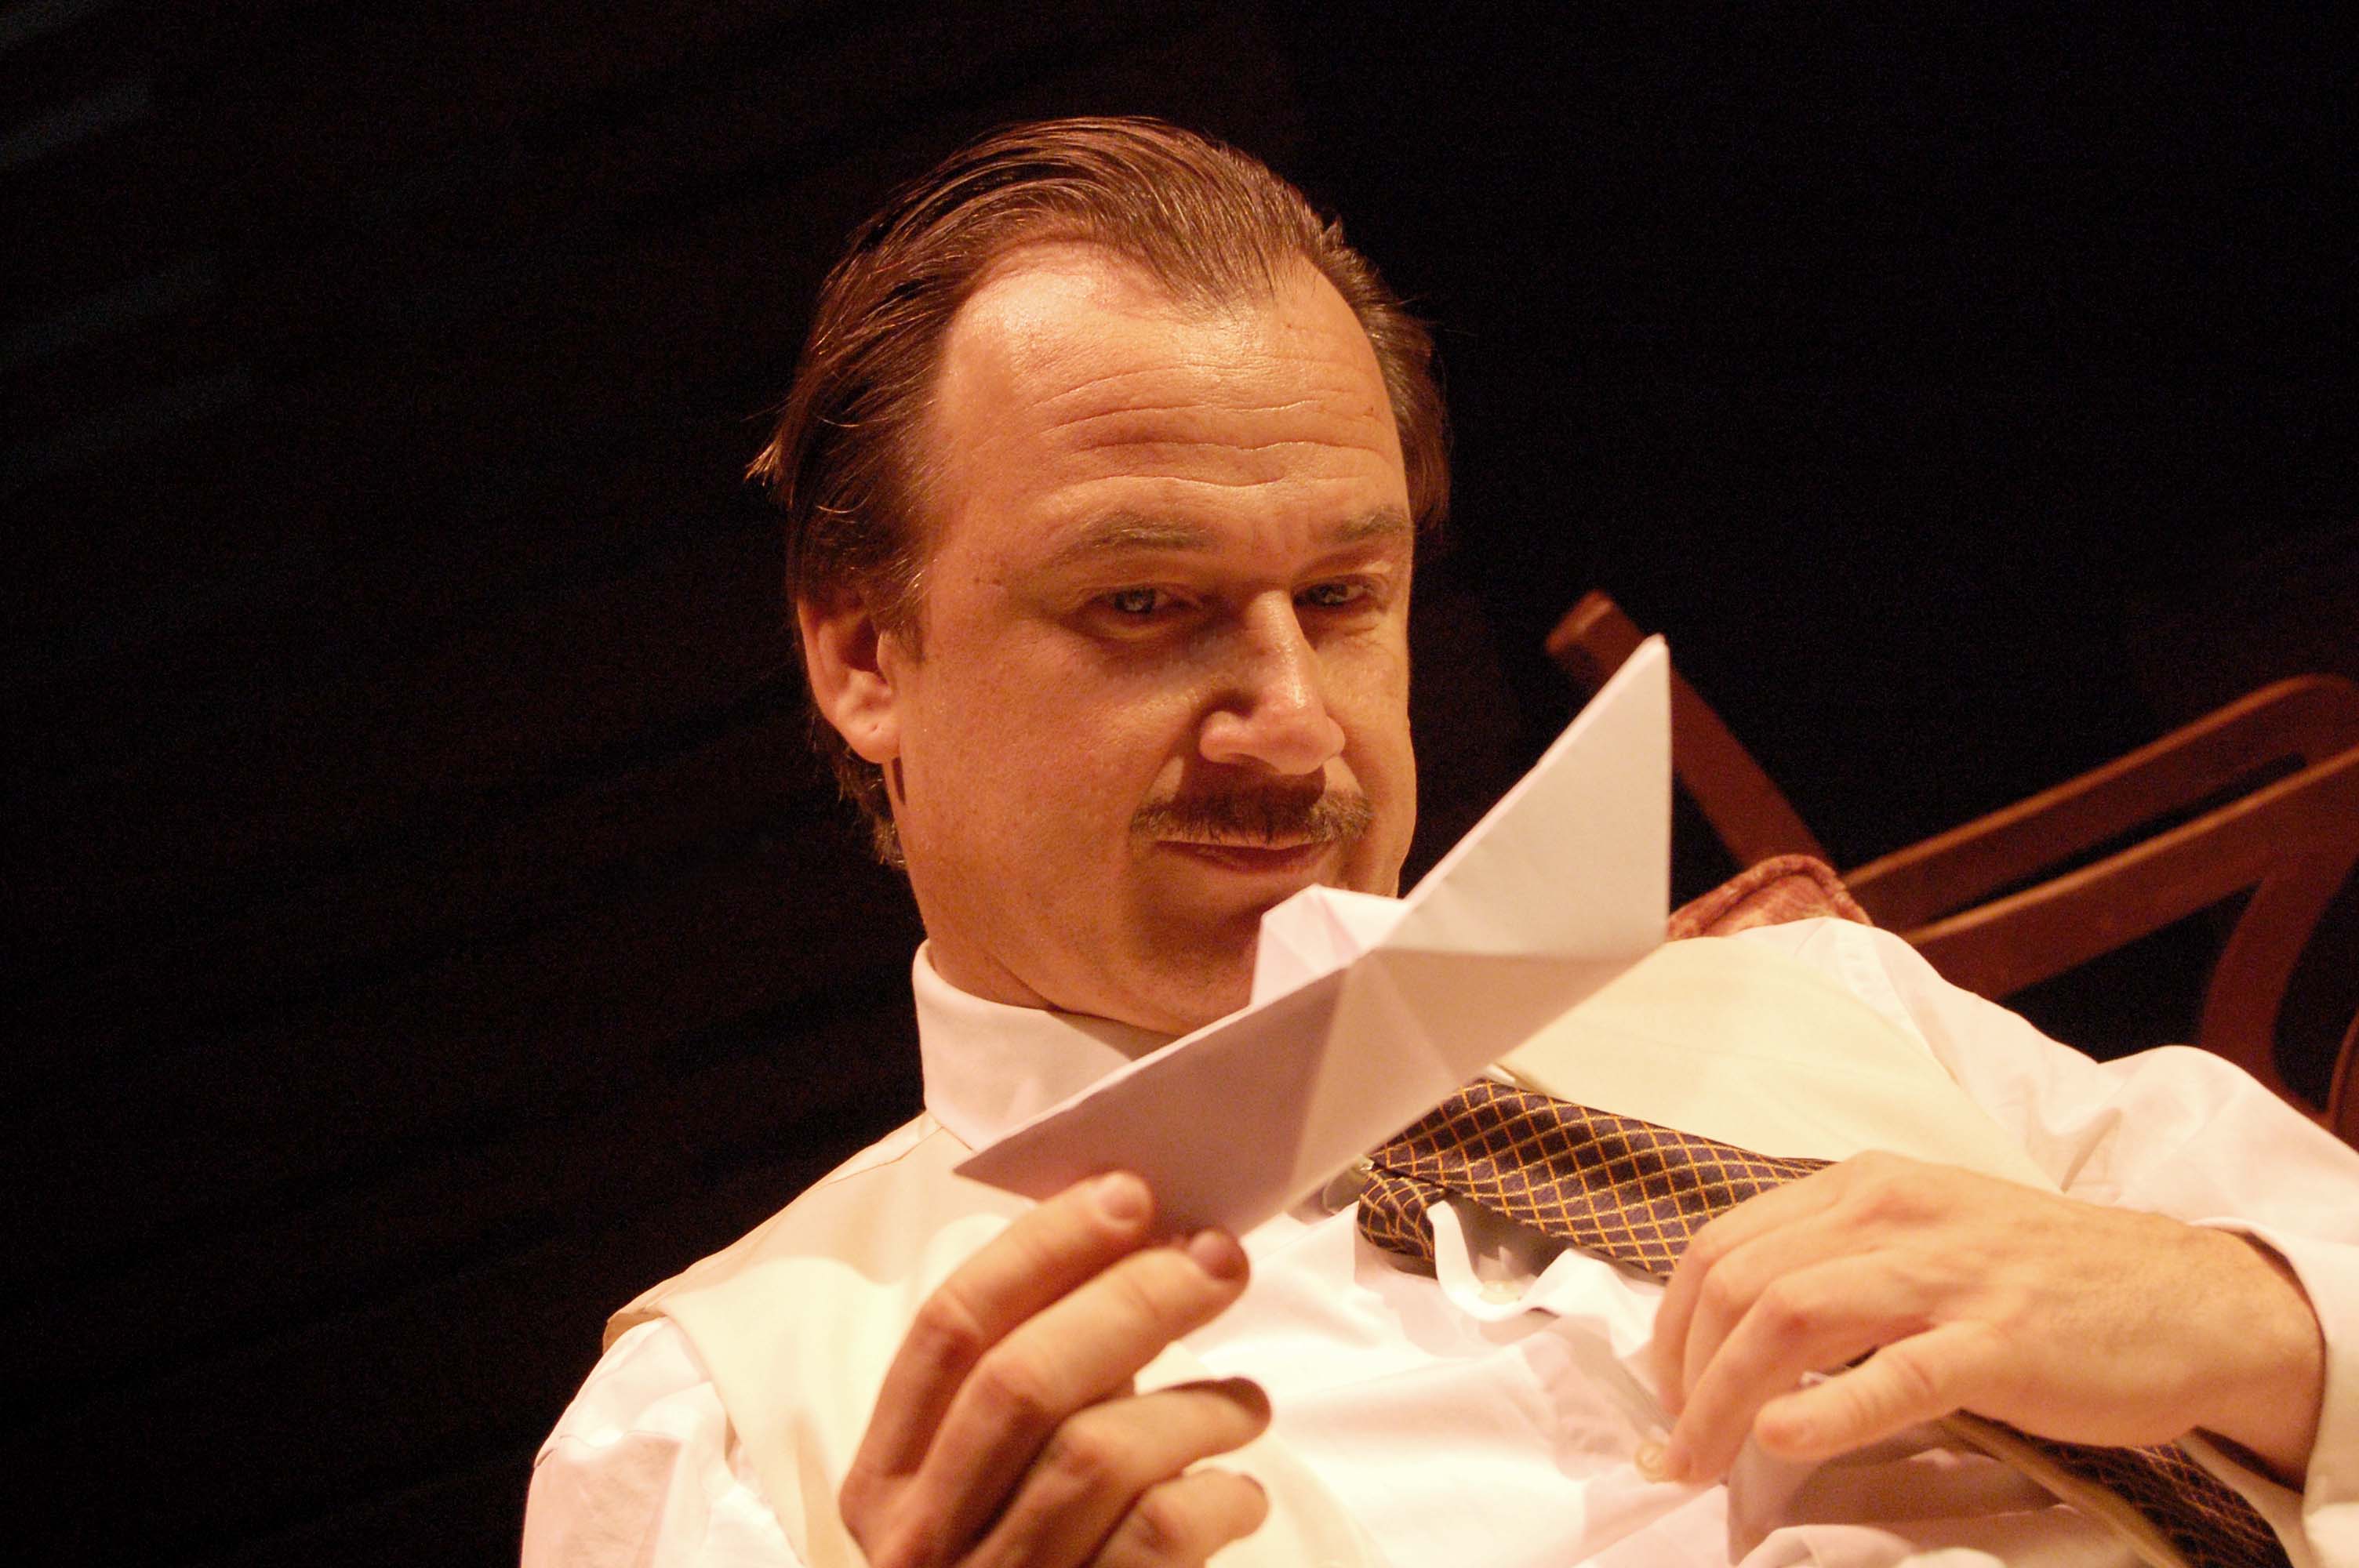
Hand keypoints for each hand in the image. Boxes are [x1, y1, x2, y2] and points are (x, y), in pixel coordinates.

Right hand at [839, 1170, 1270, 1566]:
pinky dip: (1217, 1496)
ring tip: (1246, 1402)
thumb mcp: (991, 1480)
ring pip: (1096, 1453)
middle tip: (1220, 1261)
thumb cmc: (1022, 1567)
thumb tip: (1145, 1241)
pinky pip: (1156, 1539)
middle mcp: (920, 1541)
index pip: (950, 1328)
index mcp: (885, 1479)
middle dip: (1135, 1299)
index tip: (1131, 1195)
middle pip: (1024, 1380)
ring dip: (1196, 1403)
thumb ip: (1040, 1379)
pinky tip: (1240, 1494)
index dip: (1042, 1248)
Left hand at [1646, 1151, 2323, 1485]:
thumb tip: (1734, 1332)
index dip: (1671, 1324)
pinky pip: (1893, 1373)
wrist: (2189, 1297)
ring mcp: (1946, 1274)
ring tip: (1701, 1462)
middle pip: (1739, 1283)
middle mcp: (1890, 1214)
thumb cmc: (2042, 1278)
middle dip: (1685, 1373)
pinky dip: (1825, 1409)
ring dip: (1724, 1398)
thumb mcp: (1922, 1235)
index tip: (1665, 1392)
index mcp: (1863, 1188)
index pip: (1723, 1245)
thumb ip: (1834, 1263)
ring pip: (1790, 1317)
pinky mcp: (1999, 1341)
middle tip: (1676, 1445)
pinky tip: (1781, 1439)